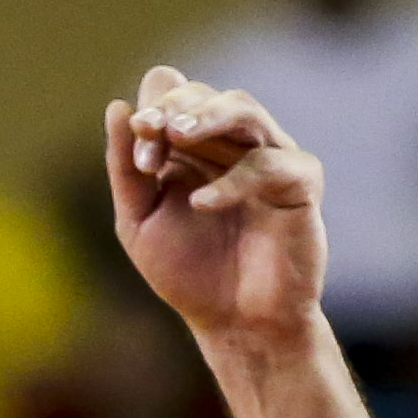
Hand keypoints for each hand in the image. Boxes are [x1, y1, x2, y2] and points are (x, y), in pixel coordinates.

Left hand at [104, 68, 329, 344]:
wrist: (235, 324)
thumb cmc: (188, 272)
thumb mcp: (139, 220)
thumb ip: (126, 168)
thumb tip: (116, 107)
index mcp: (190, 145)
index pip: (172, 92)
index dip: (153, 106)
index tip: (138, 135)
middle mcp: (230, 143)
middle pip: (205, 94)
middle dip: (173, 108)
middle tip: (151, 129)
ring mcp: (269, 158)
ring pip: (245, 109)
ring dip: (208, 115)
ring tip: (178, 134)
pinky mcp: (300, 184)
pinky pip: (270, 165)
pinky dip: (234, 181)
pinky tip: (202, 203)